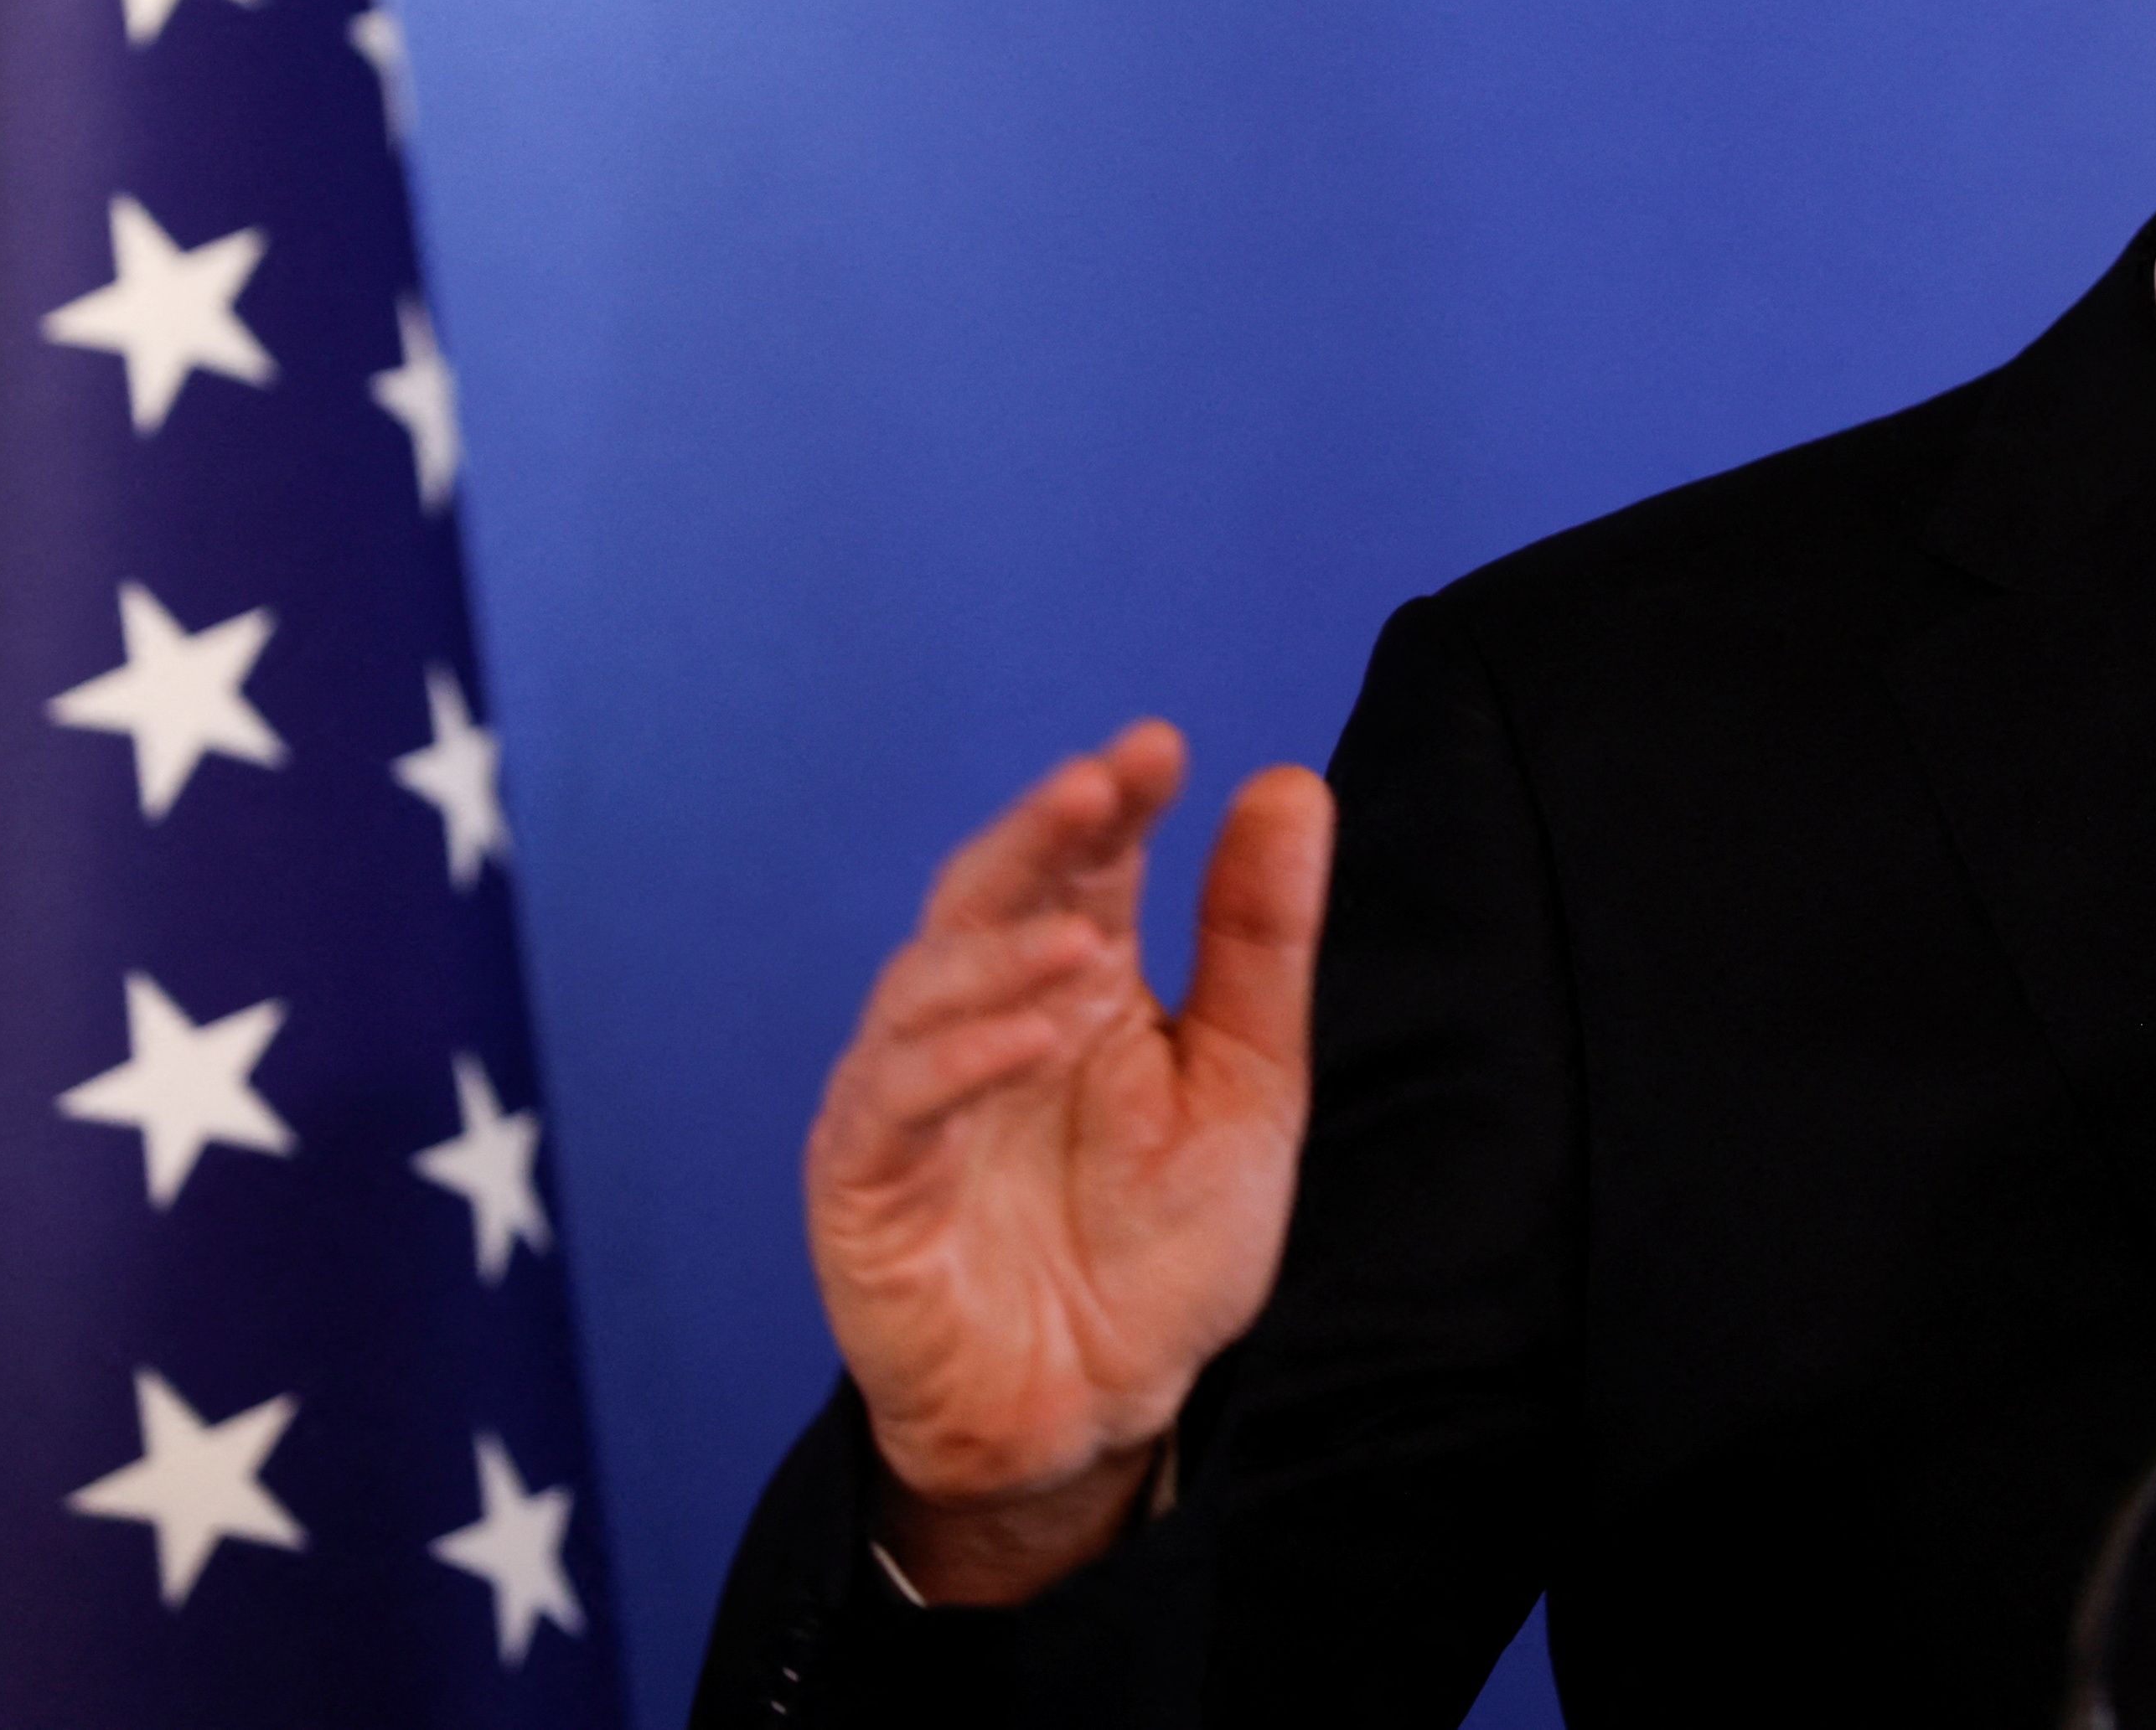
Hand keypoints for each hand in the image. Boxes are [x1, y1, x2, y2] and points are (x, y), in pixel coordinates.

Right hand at [804, 721, 1335, 1602]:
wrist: (1101, 1408)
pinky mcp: (865, 1183)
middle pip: (985, 895)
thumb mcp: (1244, 1085)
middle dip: (1036, 836)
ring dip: (997, 957)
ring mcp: (912, 1097)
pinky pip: (892, 1106)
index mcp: (1074, 980)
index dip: (1111, 798)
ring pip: (924, 988)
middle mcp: (979, 1018)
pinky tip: (1027, 1045)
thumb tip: (1290, 783)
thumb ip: (1256, 943)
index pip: (1082, 860)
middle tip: (1097, 788)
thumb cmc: (1162, 1244)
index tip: (1160, 747)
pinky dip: (953, 1065)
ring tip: (1079, 941)